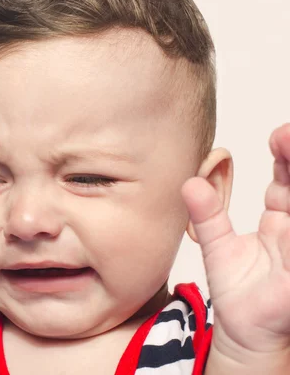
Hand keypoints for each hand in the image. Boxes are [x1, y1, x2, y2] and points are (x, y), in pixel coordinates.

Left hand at [182, 124, 289, 363]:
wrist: (243, 333)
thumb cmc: (237, 290)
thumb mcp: (217, 245)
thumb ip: (207, 214)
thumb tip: (189, 182)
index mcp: (281, 219)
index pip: (289, 178)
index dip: (288, 155)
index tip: (278, 135)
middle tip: (286, 135)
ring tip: (288, 148)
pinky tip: (285, 222)